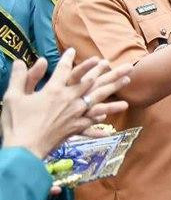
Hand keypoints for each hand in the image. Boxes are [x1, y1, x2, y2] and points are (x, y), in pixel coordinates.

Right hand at [2, 51, 130, 159]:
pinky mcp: (75, 128)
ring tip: (128, 82)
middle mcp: (69, 100)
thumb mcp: (13, 97)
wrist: (23, 148)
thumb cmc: (16, 122)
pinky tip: (111, 120)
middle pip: (92, 82)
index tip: (73, 50)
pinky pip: (92, 123)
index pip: (64, 70)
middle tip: (126, 65)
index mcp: (53, 90)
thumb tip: (23, 61)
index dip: (68, 59)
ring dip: (114, 89)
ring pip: (98, 99)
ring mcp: (75, 114)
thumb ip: (21, 77)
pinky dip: (101, 119)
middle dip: (109, 72)